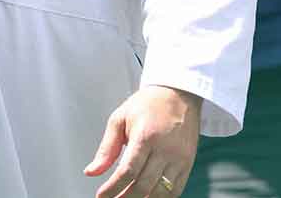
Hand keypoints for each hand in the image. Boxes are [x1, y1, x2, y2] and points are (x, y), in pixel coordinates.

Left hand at [85, 85, 202, 196]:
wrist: (179, 93)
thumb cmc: (149, 103)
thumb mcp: (121, 118)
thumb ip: (107, 148)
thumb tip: (92, 171)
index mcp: (146, 136)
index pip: (127, 172)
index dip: (112, 188)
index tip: (101, 196)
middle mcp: (165, 149)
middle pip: (143, 186)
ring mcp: (179, 158)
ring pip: (160, 192)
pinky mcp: (188, 163)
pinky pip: (175, 190)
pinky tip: (148, 197)